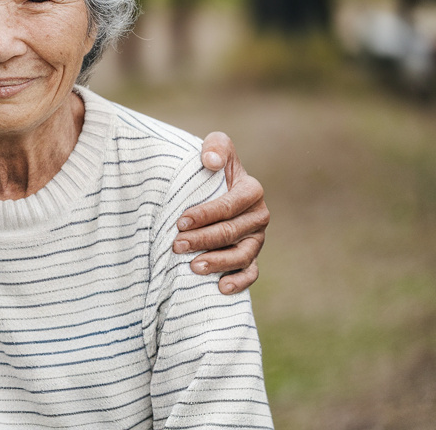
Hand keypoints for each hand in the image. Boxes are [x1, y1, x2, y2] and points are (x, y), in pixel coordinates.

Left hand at [174, 131, 268, 294]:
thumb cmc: (210, 167)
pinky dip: (239, 282)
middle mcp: (258, 216)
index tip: (180, 222)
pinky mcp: (252, 256)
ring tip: (193, 267)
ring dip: (218, 263)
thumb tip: (210, 162)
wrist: (214, 187)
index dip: (204, 215)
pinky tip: (220, 288)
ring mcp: (256, 239)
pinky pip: (251, 273)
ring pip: (241, 256)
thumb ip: (216, 147)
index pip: (227, 206)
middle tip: (176, 245)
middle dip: (202, 240)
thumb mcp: (215, 148)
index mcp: (251, 191)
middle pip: (230, 232)